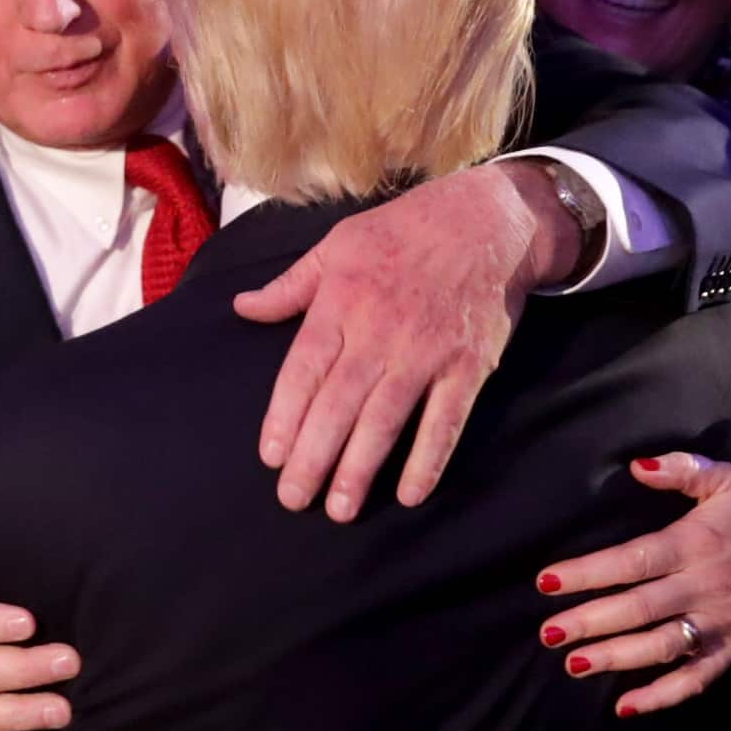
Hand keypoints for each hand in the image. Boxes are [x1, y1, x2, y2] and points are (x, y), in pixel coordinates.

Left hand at [237, 160, 576, 520]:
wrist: (487, 220)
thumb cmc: (403, 231)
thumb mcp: (338, 244)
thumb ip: (291, 286)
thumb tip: (242, 308)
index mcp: (342, 300)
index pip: (305, 368)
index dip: (285, 415)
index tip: (271, 456)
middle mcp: (381, 329)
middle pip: (339, 402)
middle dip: (314, 455)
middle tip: (294, 499)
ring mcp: (428, 350)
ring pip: (387, 417)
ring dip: (361, 467)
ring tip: (340, 510)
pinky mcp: (469, 365)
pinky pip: (446, 419)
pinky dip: (428, 458)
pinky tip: (409, 493)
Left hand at [536, 454, 730, 715]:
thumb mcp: (726, 477)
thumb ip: (680, 468)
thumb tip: (636, 465)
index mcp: (696, 543)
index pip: (632, 561)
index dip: (588, 572)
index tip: (547, 582)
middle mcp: (705, 587)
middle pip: (639, 609)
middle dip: (590, 622)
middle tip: (548, 634)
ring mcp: (721, 623)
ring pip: (663, 647)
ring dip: (617, 659)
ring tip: (574, 664)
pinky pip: (697, 680)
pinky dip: (663, 696)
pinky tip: (626, 706)